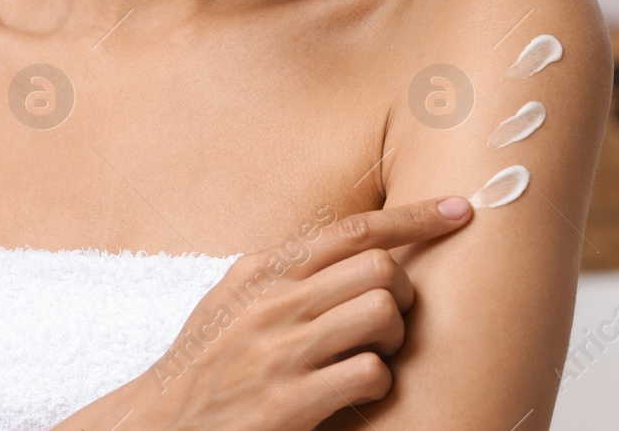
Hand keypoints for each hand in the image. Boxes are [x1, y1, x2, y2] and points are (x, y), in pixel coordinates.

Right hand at [138, 196, 474, 430]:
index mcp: (262, 272)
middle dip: (405, 293)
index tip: (460, 209)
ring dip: (394, 338)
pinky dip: (378, 383)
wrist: (158, 426)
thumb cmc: (205, 365)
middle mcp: (272, 303)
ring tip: (375, 355)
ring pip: (382, 312)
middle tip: (394, 320)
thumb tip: (348, 244)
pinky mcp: (290, 403)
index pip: (352, 230)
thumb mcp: (231, 301)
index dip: (414, 216)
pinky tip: (358, 394)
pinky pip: (370, 373)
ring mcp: (281, 352)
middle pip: (381, 267)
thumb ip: (281, 272)